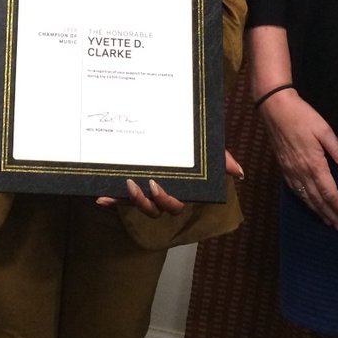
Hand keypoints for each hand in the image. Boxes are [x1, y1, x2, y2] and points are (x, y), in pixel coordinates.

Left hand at [93, 147, 242, 214]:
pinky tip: (99, 198)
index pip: (175, 204)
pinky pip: (120, 196)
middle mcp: (161, 192)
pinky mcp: (130, 185)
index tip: (154, 185)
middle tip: (137, 184)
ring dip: (128, 201)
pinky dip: (111, 199)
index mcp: (180, 188)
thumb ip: (221, 158)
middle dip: (145, 202)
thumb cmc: (194, 142)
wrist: (171, 126)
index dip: (165, 200)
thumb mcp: (207, 146)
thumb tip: (238, 172)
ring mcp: (145, 190)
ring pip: (137, 205)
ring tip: (122, 186)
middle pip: (154, 210)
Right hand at [258, 87, 337, 230]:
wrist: (275, 108)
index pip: (329, 192)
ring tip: (327, 221)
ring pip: (305, 197)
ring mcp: (290, 171)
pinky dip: (303, 201)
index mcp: (314, 164)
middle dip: (329, 214)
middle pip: (317, 199)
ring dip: (317, 211)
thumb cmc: (302, 116)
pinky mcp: (283, 167)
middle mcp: (301, 172)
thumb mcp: (324, 130)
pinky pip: (294, 190)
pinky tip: (308, 203)